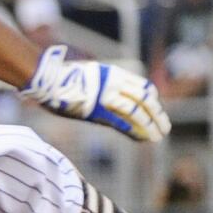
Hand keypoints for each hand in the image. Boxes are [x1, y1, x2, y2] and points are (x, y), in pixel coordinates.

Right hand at [20, 45, 170, 141]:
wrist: (47, 80)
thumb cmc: (64, 78)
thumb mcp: (91, 75)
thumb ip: (106, 84)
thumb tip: (115, 97)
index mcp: (114, 73)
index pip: (144, 87)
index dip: (154, 101)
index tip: (157, 111)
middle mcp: (114, 83)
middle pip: (144, 100)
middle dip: (157, 115)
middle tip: (165, 127)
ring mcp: (105, 96)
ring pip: (136, 111)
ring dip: (150, 125)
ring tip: (157, 136)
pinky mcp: (96, 110)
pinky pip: (121, 122)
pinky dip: (133, 131)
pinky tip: (142, 138)